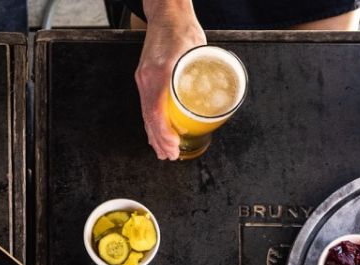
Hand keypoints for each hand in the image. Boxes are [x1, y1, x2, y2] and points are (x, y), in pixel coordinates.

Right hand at [135, 0, 204, 159]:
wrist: (166, 14)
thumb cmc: (182, 29)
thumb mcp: (199, 51)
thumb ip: (203, 74)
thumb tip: (216, 98)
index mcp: (160, 72)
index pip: (156, 110)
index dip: (163, 132)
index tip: (173, 145)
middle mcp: (147, 77)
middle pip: (149, 117)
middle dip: (160, 140)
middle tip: (171, 156)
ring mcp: (143, 78)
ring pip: (146, 114)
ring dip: (154, 136)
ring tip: (163, 152)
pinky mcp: (144, 78)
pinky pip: (145, 106)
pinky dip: (150, 123)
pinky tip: (154, 135)